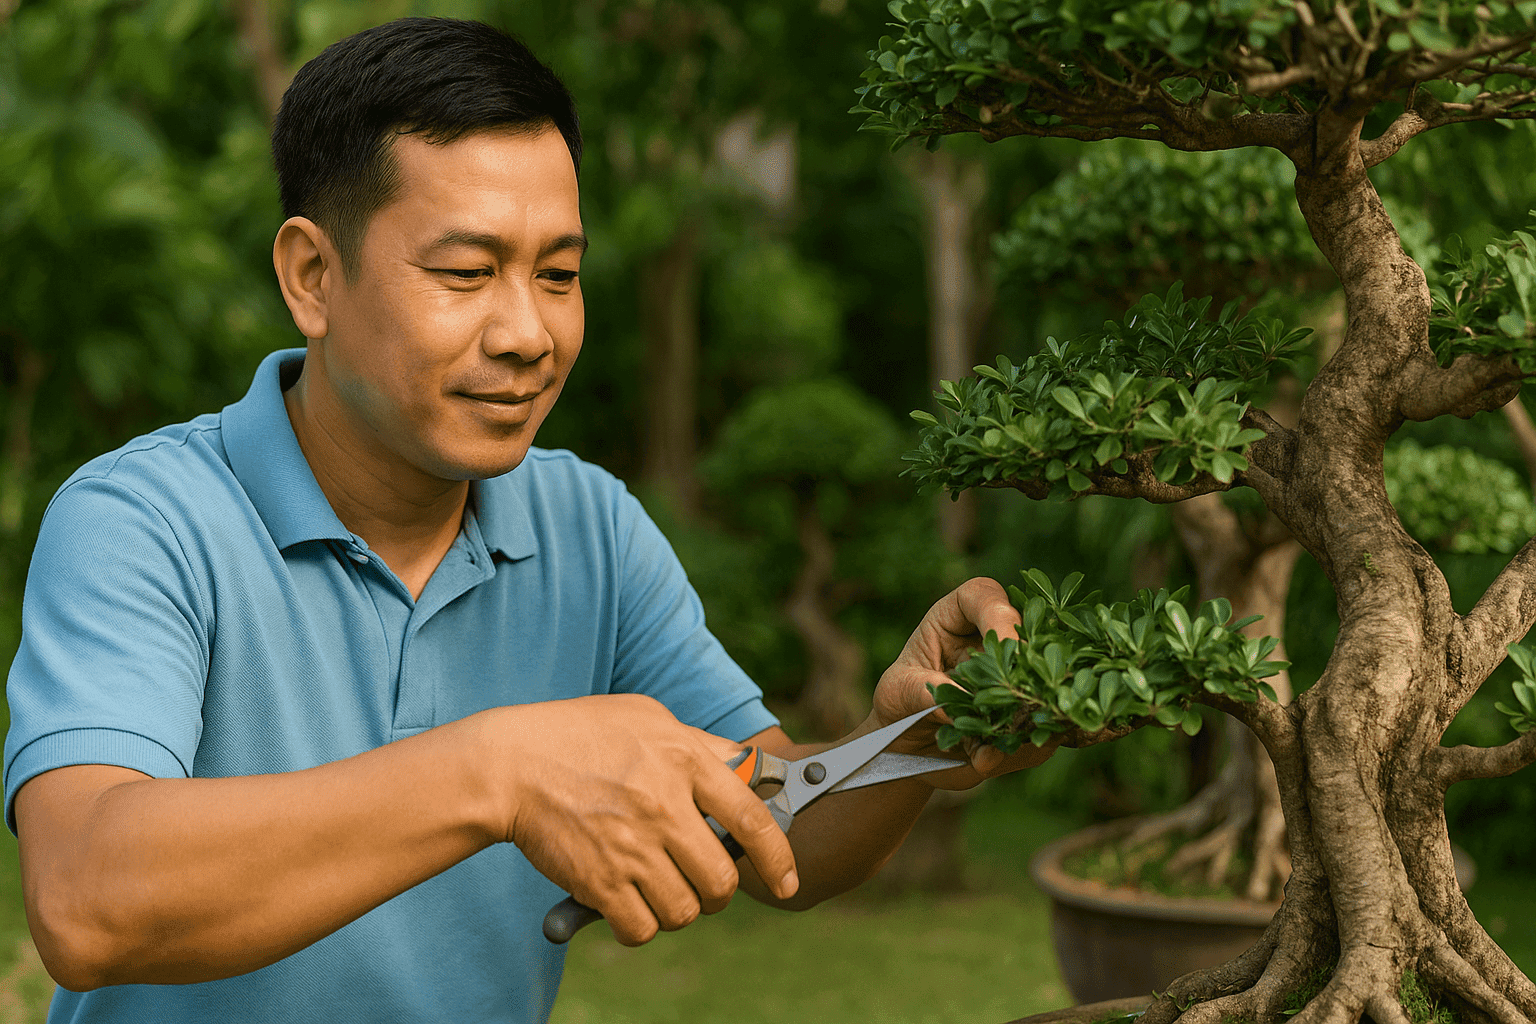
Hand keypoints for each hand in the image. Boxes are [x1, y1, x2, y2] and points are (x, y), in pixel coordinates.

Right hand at [490, 694, 797, 944]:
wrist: (510, 765)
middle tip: (703, 883)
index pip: (752, 818)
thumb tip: (745, 768)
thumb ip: (699, 743)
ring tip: (660, 889)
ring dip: (678, 908)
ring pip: (685, 910)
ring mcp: (632, 847)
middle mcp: (664, 806)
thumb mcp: (647, 717)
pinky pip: (641, 929)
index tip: (787, 880)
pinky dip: (640, 928)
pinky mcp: (599, 881)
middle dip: (719, 892)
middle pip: (722, 880)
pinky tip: (629, 906)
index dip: (778, 856)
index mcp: (683, 760)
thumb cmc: (579, 734)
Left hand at [872, 577, 1057, 786]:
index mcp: (956, 619)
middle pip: (1030, 632)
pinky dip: (1024, 744)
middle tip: (1014, 699)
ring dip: (1028, 710)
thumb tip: (962, 701)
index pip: (984, 596)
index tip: (1008, 643)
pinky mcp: (1029, 715)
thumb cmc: (898, 705)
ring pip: (1046, 682)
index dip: (1000, 614)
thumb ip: (922, 693)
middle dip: (1029, 665)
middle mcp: (994, 642)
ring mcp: (1017, 679)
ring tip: (986, 742)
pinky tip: (985, 758)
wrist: (909, 750)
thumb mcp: (897, 694)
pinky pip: (1045, 726)